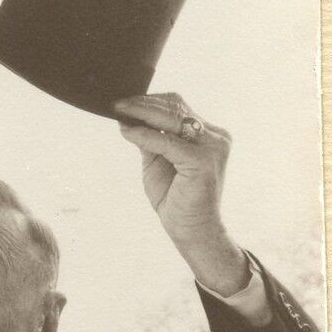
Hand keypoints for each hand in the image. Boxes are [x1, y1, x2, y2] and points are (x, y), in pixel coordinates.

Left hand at [115, 93, 250, 295]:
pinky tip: (127, 132)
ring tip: (119, 111)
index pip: (178, 107)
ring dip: (142, 113)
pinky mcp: (203, 161)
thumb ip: (150, 140)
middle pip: (176, 108)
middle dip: (143, 103)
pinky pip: (167, 142)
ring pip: (172, 119)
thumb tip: (128, 117)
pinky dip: (144, 135)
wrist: (191, 231)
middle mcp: (215, 137)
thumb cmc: (175, 200)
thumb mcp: (158, 161)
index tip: (123, 101)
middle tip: (116, 103)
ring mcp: (213, 147)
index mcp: (208, 134)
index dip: (150, 101)